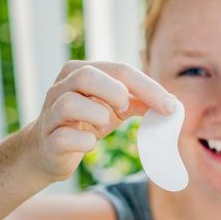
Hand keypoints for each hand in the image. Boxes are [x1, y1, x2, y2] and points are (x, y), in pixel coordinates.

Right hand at [25, 61, 176, 181]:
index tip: (170, 106)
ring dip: (98, 115)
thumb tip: (172, 103)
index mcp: (82, 71)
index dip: (148, 87)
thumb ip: (139, 101)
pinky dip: (84, 142)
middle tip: (126, 108)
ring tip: (104, 124)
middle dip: (115, 92)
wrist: (49, 150)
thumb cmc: (86, 122)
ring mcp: (51, 112)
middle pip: (88, 75)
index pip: (120, 70)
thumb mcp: (114, 107)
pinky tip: (90, 143)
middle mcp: (62, 86)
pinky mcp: (48, 139)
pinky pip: (65, 137)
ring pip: (71, 103)